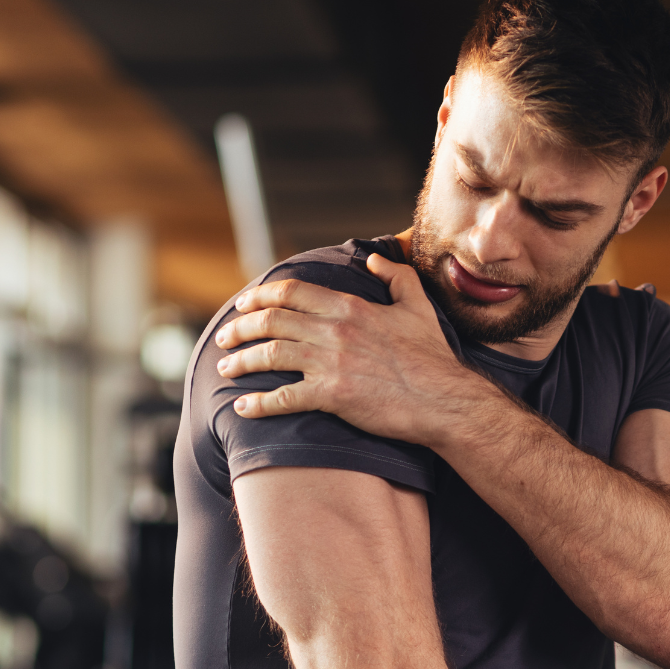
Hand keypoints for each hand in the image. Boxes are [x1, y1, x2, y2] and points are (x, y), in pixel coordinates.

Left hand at [214, 253, 477, 446]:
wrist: (444, 400)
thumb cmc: (432, 357)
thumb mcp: (417, 306)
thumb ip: (395, 276)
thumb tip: (374, 259)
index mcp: (350, 307)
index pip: (292, 292)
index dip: (260, 296)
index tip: (243, 303)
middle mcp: (335, 331)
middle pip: (271, 321)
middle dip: (240, 327)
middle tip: (224, 337)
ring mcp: (331, 364)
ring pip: (270, 355)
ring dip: (241, 361)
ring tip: (225, 368)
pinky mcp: (332, 397)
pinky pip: (283, 398)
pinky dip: (258, 404)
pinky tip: (242, 408)